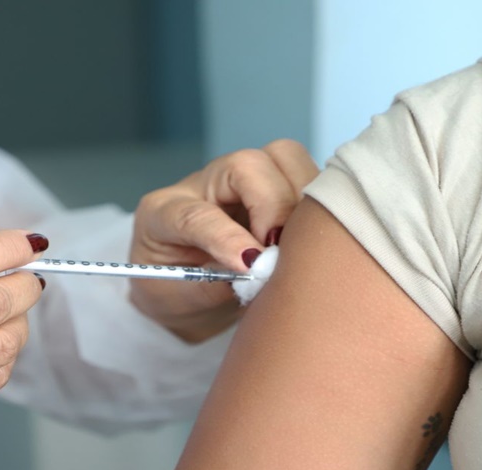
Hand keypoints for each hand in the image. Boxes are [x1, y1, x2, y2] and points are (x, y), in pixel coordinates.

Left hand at [129, 139, 318, 342]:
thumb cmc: (176, 294)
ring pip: (283, 158)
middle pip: (247, 165)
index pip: (197, 214)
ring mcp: (241, 180)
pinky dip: (317, 202)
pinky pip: (305, 174)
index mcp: (164, 213)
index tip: (251, 263)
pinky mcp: (273, 185)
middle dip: (273, 206)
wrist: (183, 291)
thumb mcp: (182, 301)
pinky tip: (311, 235)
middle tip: (279, 252)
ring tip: (297, 243)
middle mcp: (205, 185)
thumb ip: (216, 285)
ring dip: (301, 198)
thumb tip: (260, 272)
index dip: (227, 237)